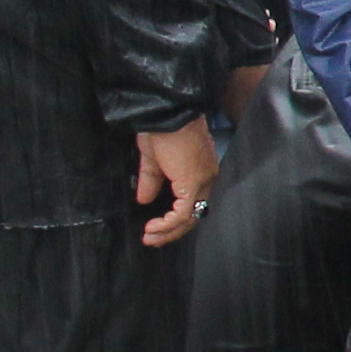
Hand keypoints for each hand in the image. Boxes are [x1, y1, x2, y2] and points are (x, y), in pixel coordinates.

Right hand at [133, 120, 221, 250]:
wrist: (165, 113)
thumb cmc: (160, 128)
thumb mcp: (152, 159)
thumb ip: (151, 180)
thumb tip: (143, 200)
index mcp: (201, 171)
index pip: (193, 204)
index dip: (174, 220)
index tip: (154, 228)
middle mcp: (208, 179)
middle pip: (194, 215)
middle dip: (171, 231)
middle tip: (151, 239)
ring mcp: (203, 181)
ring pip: (190, 218)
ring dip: (167, 231)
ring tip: (149, 237)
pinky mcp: (194, 183)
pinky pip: (183, 213)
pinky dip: (167, 224)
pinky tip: (152, 228)